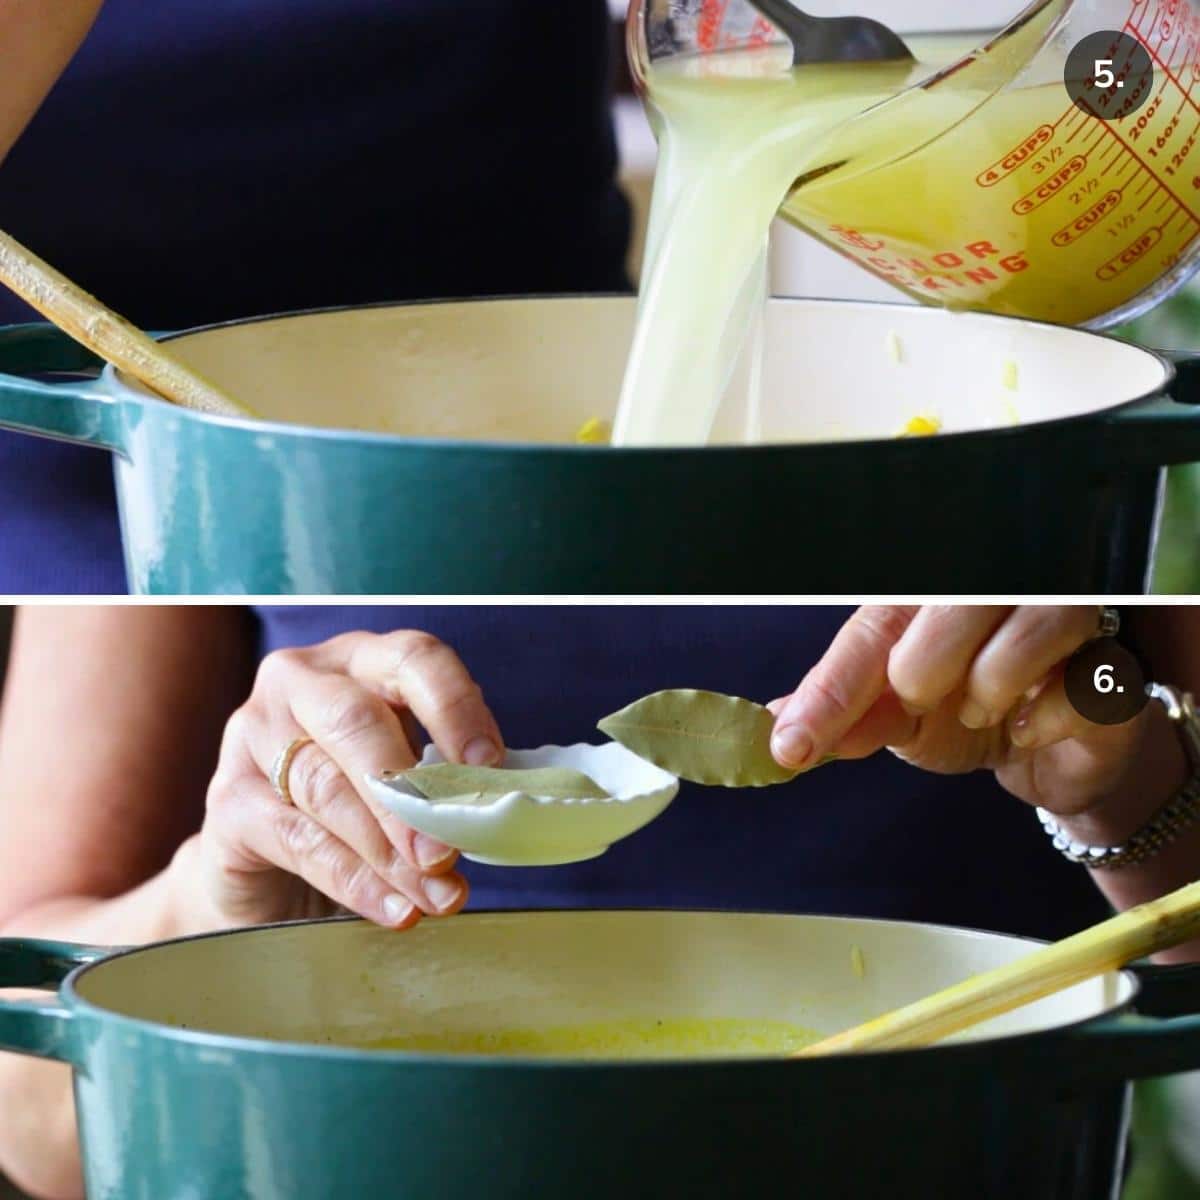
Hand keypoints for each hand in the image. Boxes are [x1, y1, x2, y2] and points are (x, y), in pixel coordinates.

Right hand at [177, 630, 503, 933]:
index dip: (454, 707)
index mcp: (361, 659)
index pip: (412, 659)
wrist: (267, 869)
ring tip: (436, 894)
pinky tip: (394, 907)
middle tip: (449, 851)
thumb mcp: (403, 774)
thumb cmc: (356, 804)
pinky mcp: (227, 799)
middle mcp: (300, 682)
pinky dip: (353, 880)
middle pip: (357, 722)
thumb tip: (495, 814)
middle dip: (411, 793)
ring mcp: (252, 735)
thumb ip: (442, 780)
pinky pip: (297, 839)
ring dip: (389, 850)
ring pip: (328, 788)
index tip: (489, 764)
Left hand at [769, 606, 1185, 834]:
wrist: (1049, 756)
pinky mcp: (1112, 665)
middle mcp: (995, 591)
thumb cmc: (966, 713)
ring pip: (1033, 624)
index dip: (829, 690)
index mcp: (927, 597)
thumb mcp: (894, 720)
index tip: (792, 748)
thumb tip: (773, 732)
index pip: (870, 627)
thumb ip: (842, 716)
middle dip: (923, 671)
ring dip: (991, 686)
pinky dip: (1045, 715)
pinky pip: (1085, 680)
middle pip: (956, 600)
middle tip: (923, 700)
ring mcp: (1062, 618)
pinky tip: (1030, 726)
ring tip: (980, 709)